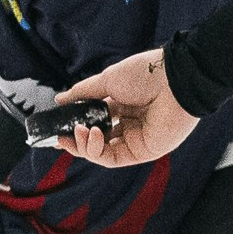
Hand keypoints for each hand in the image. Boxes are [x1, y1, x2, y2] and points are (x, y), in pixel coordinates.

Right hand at [51, 50, 199, 167]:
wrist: (174, 80)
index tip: (58, 128)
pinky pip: (113, 158)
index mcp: (123, 105)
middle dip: (76, 140)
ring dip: (84, 145)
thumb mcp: (107, 80)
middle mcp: (129, 124)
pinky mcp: (143, 152)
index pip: (95, 122)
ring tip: (77, 131)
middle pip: (97, 141)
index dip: (76, 127)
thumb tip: (60, 100)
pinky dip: (96, 150)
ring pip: (102, 153)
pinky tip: (90, 134)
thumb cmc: (145, 74)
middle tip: (61, 136)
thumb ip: (83, 93)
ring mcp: (136, 139)